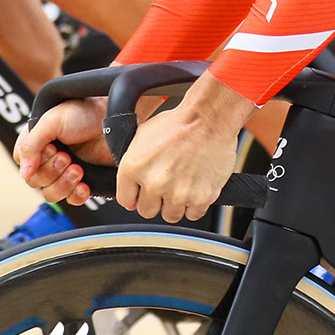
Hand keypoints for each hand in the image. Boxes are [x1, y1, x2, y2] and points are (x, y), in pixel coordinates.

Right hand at [14, 97, 109, 205]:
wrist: (113, 115)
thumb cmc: (84, 111)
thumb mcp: (52, 121)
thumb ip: (32, 145)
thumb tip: (24, 174)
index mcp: (37, 142)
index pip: (22, 164)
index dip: (34, 162)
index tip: (51, 149)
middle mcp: (48, 158)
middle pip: (36, 182)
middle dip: (51, 172)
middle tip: (67, 157)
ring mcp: (65, 171)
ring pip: (51, 194)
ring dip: (63, 185)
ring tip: (78, 169)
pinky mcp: (83, 180)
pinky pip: (72, 199)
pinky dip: (76, 195)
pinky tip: (84, 185)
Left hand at [117, 93, 247, 223]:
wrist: (209, 118)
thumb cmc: (178, 123)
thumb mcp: (142, 136)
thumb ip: (131, 165)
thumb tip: (130, 195)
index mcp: (133, 168)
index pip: (125, 200)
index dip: (135, 195)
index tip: (142, 192)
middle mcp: (154, 183)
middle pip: (147, 211)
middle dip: (155, 200)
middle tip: (166, 184)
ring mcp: (178, 193)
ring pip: (170, 215)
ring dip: (175, 204)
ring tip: (182, 183)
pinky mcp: (201, 198)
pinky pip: (193, 214)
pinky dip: (195, 204)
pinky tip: (195, 186)